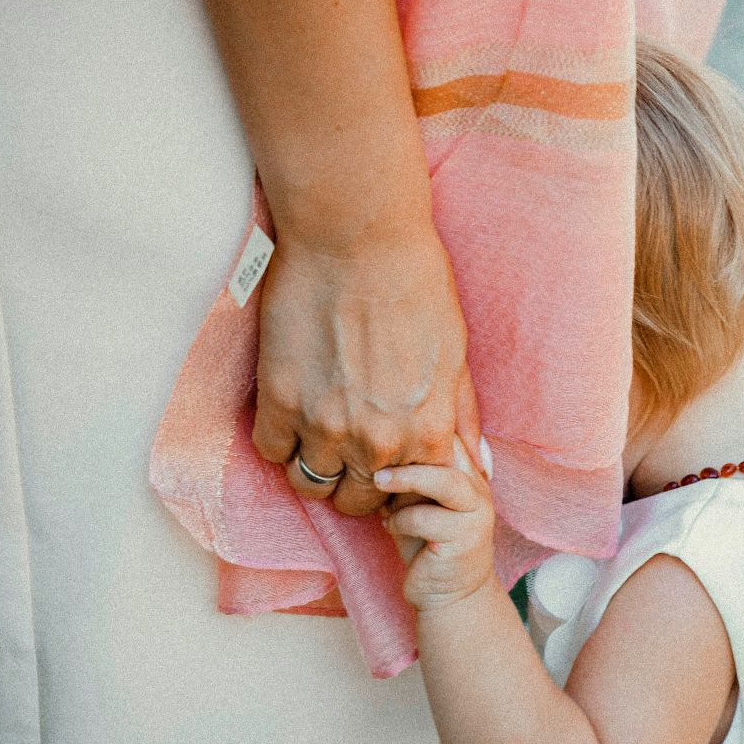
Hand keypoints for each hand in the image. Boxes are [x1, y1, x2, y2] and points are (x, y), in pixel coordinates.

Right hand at [250, 222, 483, 515]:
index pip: (411, 497)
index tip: (389, 468)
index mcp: (427, 433)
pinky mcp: (280, 401)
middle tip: (349, 452)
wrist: (358, 239)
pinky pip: (271, 450)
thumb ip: (459, 415)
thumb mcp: (456, 353)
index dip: (398, 486)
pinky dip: (279, 440)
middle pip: (356, 503)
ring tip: (318, 434)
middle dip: (354, 484)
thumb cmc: (416, 284)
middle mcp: (378, 442)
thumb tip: (473, 461)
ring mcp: (325, 426)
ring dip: (314, 467)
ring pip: (310, 485)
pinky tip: (291, 412)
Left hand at [376, 438, 496, 611]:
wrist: (449, 598)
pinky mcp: (464, 540)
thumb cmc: (427, 546)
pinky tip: (390, 527)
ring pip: (443, 481)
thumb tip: (376, 449)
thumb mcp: (416, 503)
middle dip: (410, 447)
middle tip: (375, 454)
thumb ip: (410, 478)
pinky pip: (424, 519)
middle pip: (452, 449)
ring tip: (378, 484)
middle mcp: (479, 489)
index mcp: (469, 474)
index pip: (452, 433)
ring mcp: (476, 515)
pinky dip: (399, 520)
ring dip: (404, 481)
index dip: (422, 424)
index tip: (385, 427)